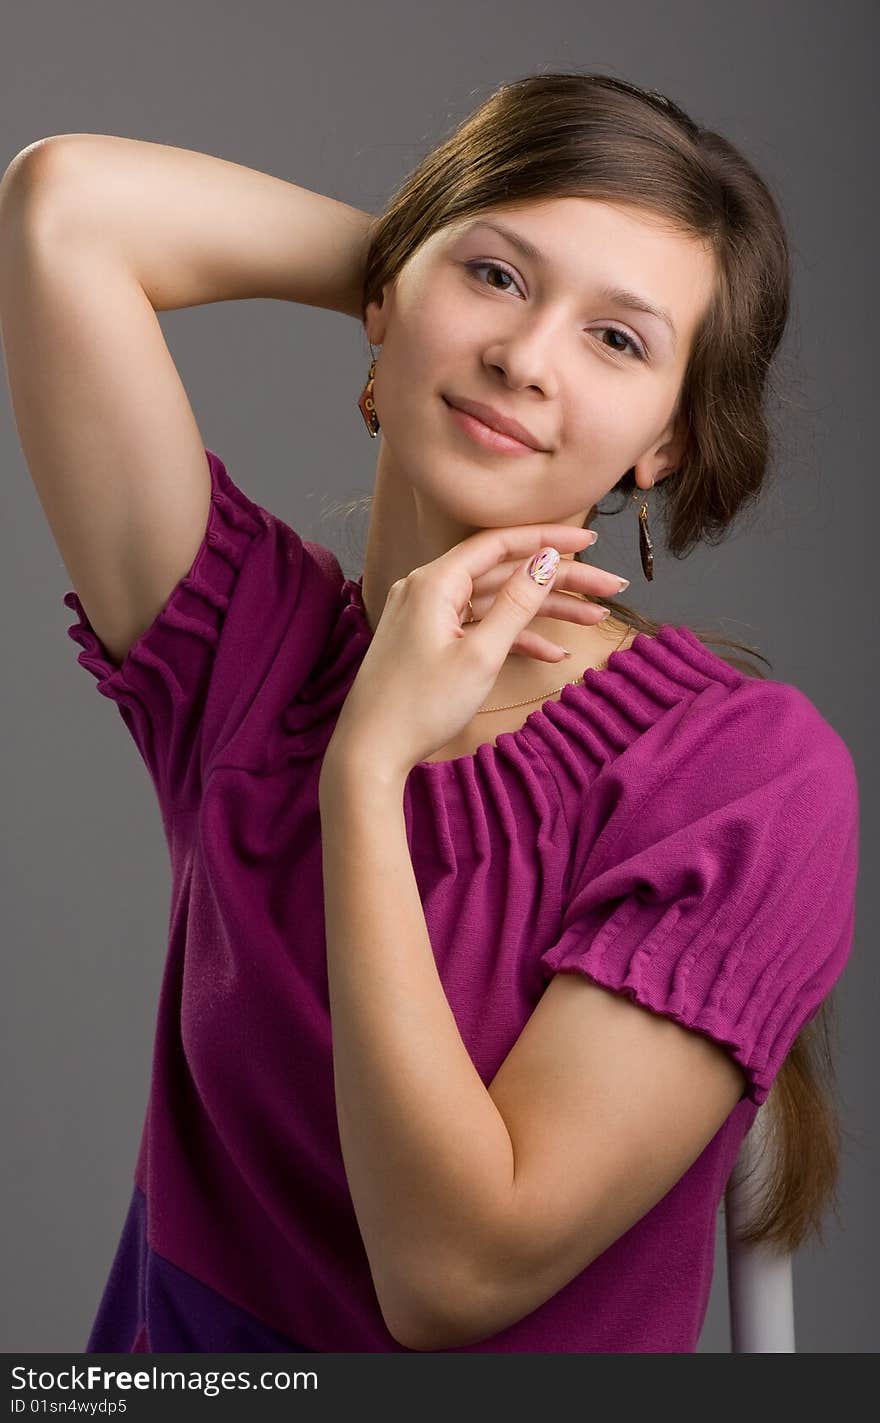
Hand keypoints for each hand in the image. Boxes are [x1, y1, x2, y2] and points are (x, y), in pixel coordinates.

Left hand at [321, 524, 628, 781]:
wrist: (370, 751)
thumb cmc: (420, 706)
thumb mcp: (479, 655)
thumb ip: (516, 604)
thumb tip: (546, 560)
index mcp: (435, 582)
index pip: (500, 544)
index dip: (548, 539)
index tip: (591, 542)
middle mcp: (429, 589)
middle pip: (505, 572)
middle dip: (559, 580)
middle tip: (610, 587)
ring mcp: (429, 617)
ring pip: (497, 603)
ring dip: (545, 611)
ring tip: (595, 618)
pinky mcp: (431, 642)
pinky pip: (480, 628)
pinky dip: (514, 637)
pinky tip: (553, 654)